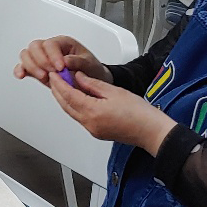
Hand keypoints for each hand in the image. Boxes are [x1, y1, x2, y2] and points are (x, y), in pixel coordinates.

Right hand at [13, 36, 112, 86]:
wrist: (89, 81)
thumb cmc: (90, 69)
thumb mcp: (90, 64)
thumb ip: (78, 62)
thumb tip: (67, 61)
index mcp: (63, 43)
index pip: (51, 44)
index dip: (53, 55)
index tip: (60, 68)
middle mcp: (50, 48)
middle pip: (35, 47)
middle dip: (41, 61)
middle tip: (51, 73)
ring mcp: (42, 58)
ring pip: (26, 55)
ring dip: (31, 66)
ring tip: (43, 77)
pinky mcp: (37, 68)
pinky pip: (23, 66)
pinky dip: (20, 70)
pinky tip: (22, 75)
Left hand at [50, 72, 176, 156]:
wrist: (151, 131)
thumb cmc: (140, 113)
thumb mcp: (114, 91)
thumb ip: (92, 83)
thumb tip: (78, 77)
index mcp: (92, 111)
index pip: (68, 95)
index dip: (59, 83)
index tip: (54, 74)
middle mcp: (89, 123)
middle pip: (66, 105)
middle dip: (58, 90)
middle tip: (55, 78)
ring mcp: (92, 129)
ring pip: (71, 112)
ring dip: (65, 99)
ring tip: (63, 85)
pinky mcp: (97, 132)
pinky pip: (79, 117)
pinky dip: (74, 106)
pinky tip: (76, 98)